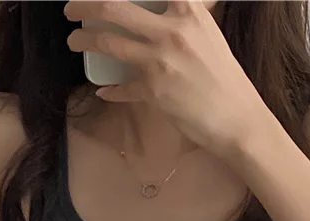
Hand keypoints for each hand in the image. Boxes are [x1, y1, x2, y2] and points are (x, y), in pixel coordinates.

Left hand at [64, 0, 267, 160]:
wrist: (238, 119)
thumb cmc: (227, 79)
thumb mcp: (209, 36)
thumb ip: (184, 19)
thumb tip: (164, 11)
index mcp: (188, 12)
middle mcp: (170, 32)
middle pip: (112, 8)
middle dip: (83, 6)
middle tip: (72, 9)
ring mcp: (158, 63)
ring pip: (107, 43)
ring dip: (84, 41)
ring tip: (75, 41)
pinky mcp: (152, 92)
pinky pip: (120, 87)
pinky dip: (110, 89)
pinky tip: (104, 89)